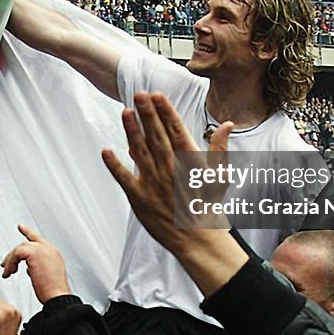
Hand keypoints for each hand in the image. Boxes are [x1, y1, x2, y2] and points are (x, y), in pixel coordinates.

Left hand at [0, 224, 70, 302]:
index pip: (39, 239)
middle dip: (13, 254)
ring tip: (8, 272)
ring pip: (20, 248)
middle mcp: (49, 249)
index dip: (28, 232)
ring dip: (11, 261)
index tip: (21, 227)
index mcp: (53, 253)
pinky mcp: (35, 253)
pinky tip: (10, 272)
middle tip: (5, 264)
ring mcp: (43, 249)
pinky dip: (11, 263)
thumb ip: (39, 267)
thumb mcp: (47, 276)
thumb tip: (30, 268)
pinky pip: (17, 253)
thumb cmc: (54, 293)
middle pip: (26, 244)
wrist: (57, 298)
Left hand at [101, 92, 245, 296]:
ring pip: (140, 152)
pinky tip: (106, 151)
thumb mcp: (219, 176)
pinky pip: (125, 179)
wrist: (199, 240)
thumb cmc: (208, 207)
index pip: (176, 130)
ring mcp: (154, 183)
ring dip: (131, 131)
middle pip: (157, 136)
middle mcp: (171, 170)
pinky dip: (115, 165)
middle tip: (138, 94)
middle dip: (147, 114)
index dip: (165, 111)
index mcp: (189, 162)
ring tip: (125, 112)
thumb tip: (227, 124)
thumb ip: (219, 148)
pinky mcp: (140, 199)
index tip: (157, 95)